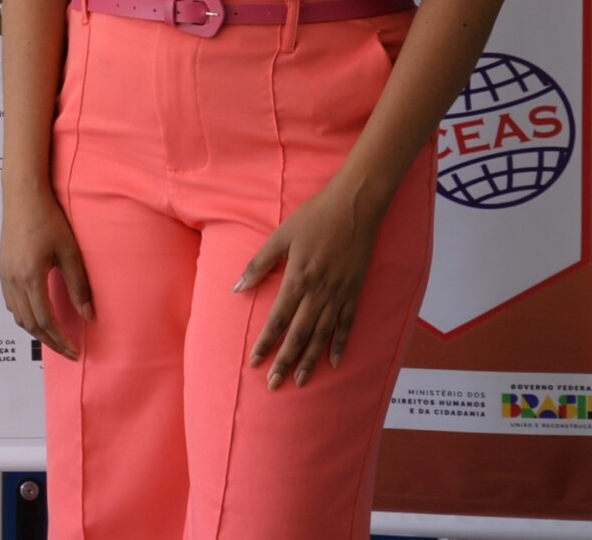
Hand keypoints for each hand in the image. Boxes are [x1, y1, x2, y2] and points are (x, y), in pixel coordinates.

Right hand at [0, 189, 94, 358]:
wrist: (22, 195)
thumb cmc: (48, 218)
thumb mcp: (69, 252)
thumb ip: (79, 285)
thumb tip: (89, 316)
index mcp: (30, 278)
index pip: (45, 321)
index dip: (60, 339)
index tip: (75, 351)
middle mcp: (13, 280)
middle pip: (29, 324)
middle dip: (49, 341)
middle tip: (67, 351)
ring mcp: (4, 275)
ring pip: (17, 316)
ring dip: (35, 331)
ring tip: (54, 337)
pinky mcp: (2, 268)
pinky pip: (10, 303)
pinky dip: (24, 316)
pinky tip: (36, 314)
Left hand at [236, 184, 384, 388]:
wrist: (355, 207)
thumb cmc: (314, 217)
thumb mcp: (281, 236)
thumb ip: (259, 264)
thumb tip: (237, 288)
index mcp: (297, 279)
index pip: (277, 319)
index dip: (266, 343)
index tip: (254, 363)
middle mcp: (318, 292)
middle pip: (298, 335)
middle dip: (285, 361)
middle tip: (274, 385)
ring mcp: (339, 294)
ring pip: (321, 335)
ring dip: (309, 360)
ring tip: (300, 382)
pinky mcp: (355, 292)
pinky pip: (347, 325)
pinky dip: (340, 345)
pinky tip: (333, 362)